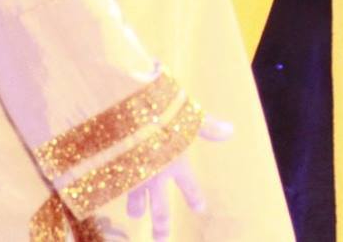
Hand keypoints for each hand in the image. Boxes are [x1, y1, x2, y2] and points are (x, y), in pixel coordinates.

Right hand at [123, 114, 231, 239]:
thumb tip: (231, 131)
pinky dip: (115, 191)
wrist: (127, 113)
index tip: (200, 209)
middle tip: (162, 241)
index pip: (189, 187)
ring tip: (136, 215)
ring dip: (136, 209)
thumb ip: (208, 127)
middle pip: (160, 210)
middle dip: (162, 228)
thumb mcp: (189, 117)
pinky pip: (116, 188)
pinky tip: (111, 192)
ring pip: (135, 202)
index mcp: (176, 164)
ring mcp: (134, 177)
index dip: (195, 198)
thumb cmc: (161, 113)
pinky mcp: (115, 172)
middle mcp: (156, 176)